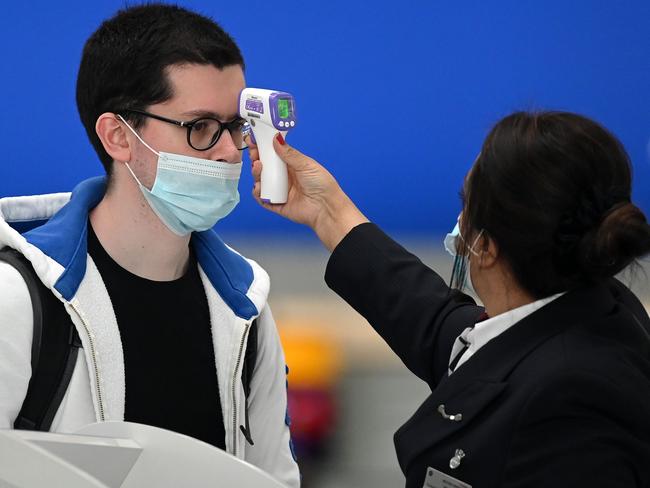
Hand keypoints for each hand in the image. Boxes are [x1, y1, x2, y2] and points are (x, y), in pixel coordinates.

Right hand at [249, 134, 368, 250]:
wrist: (326, 208)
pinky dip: (258, 192)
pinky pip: (262, 198)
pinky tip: (259, 187)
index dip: (263, 147)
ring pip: (261, 181)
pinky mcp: (276, 204)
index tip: (255, 140)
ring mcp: (279, 190)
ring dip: (256, 173)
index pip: (273, 154)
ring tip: (258, 167)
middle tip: (254, 153)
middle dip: (256, 158)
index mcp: (291, 165)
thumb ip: (289, 153)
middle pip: (264, 166)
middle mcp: (284, 177)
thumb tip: (276, 139)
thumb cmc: (322, 185)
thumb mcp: (306, 164)